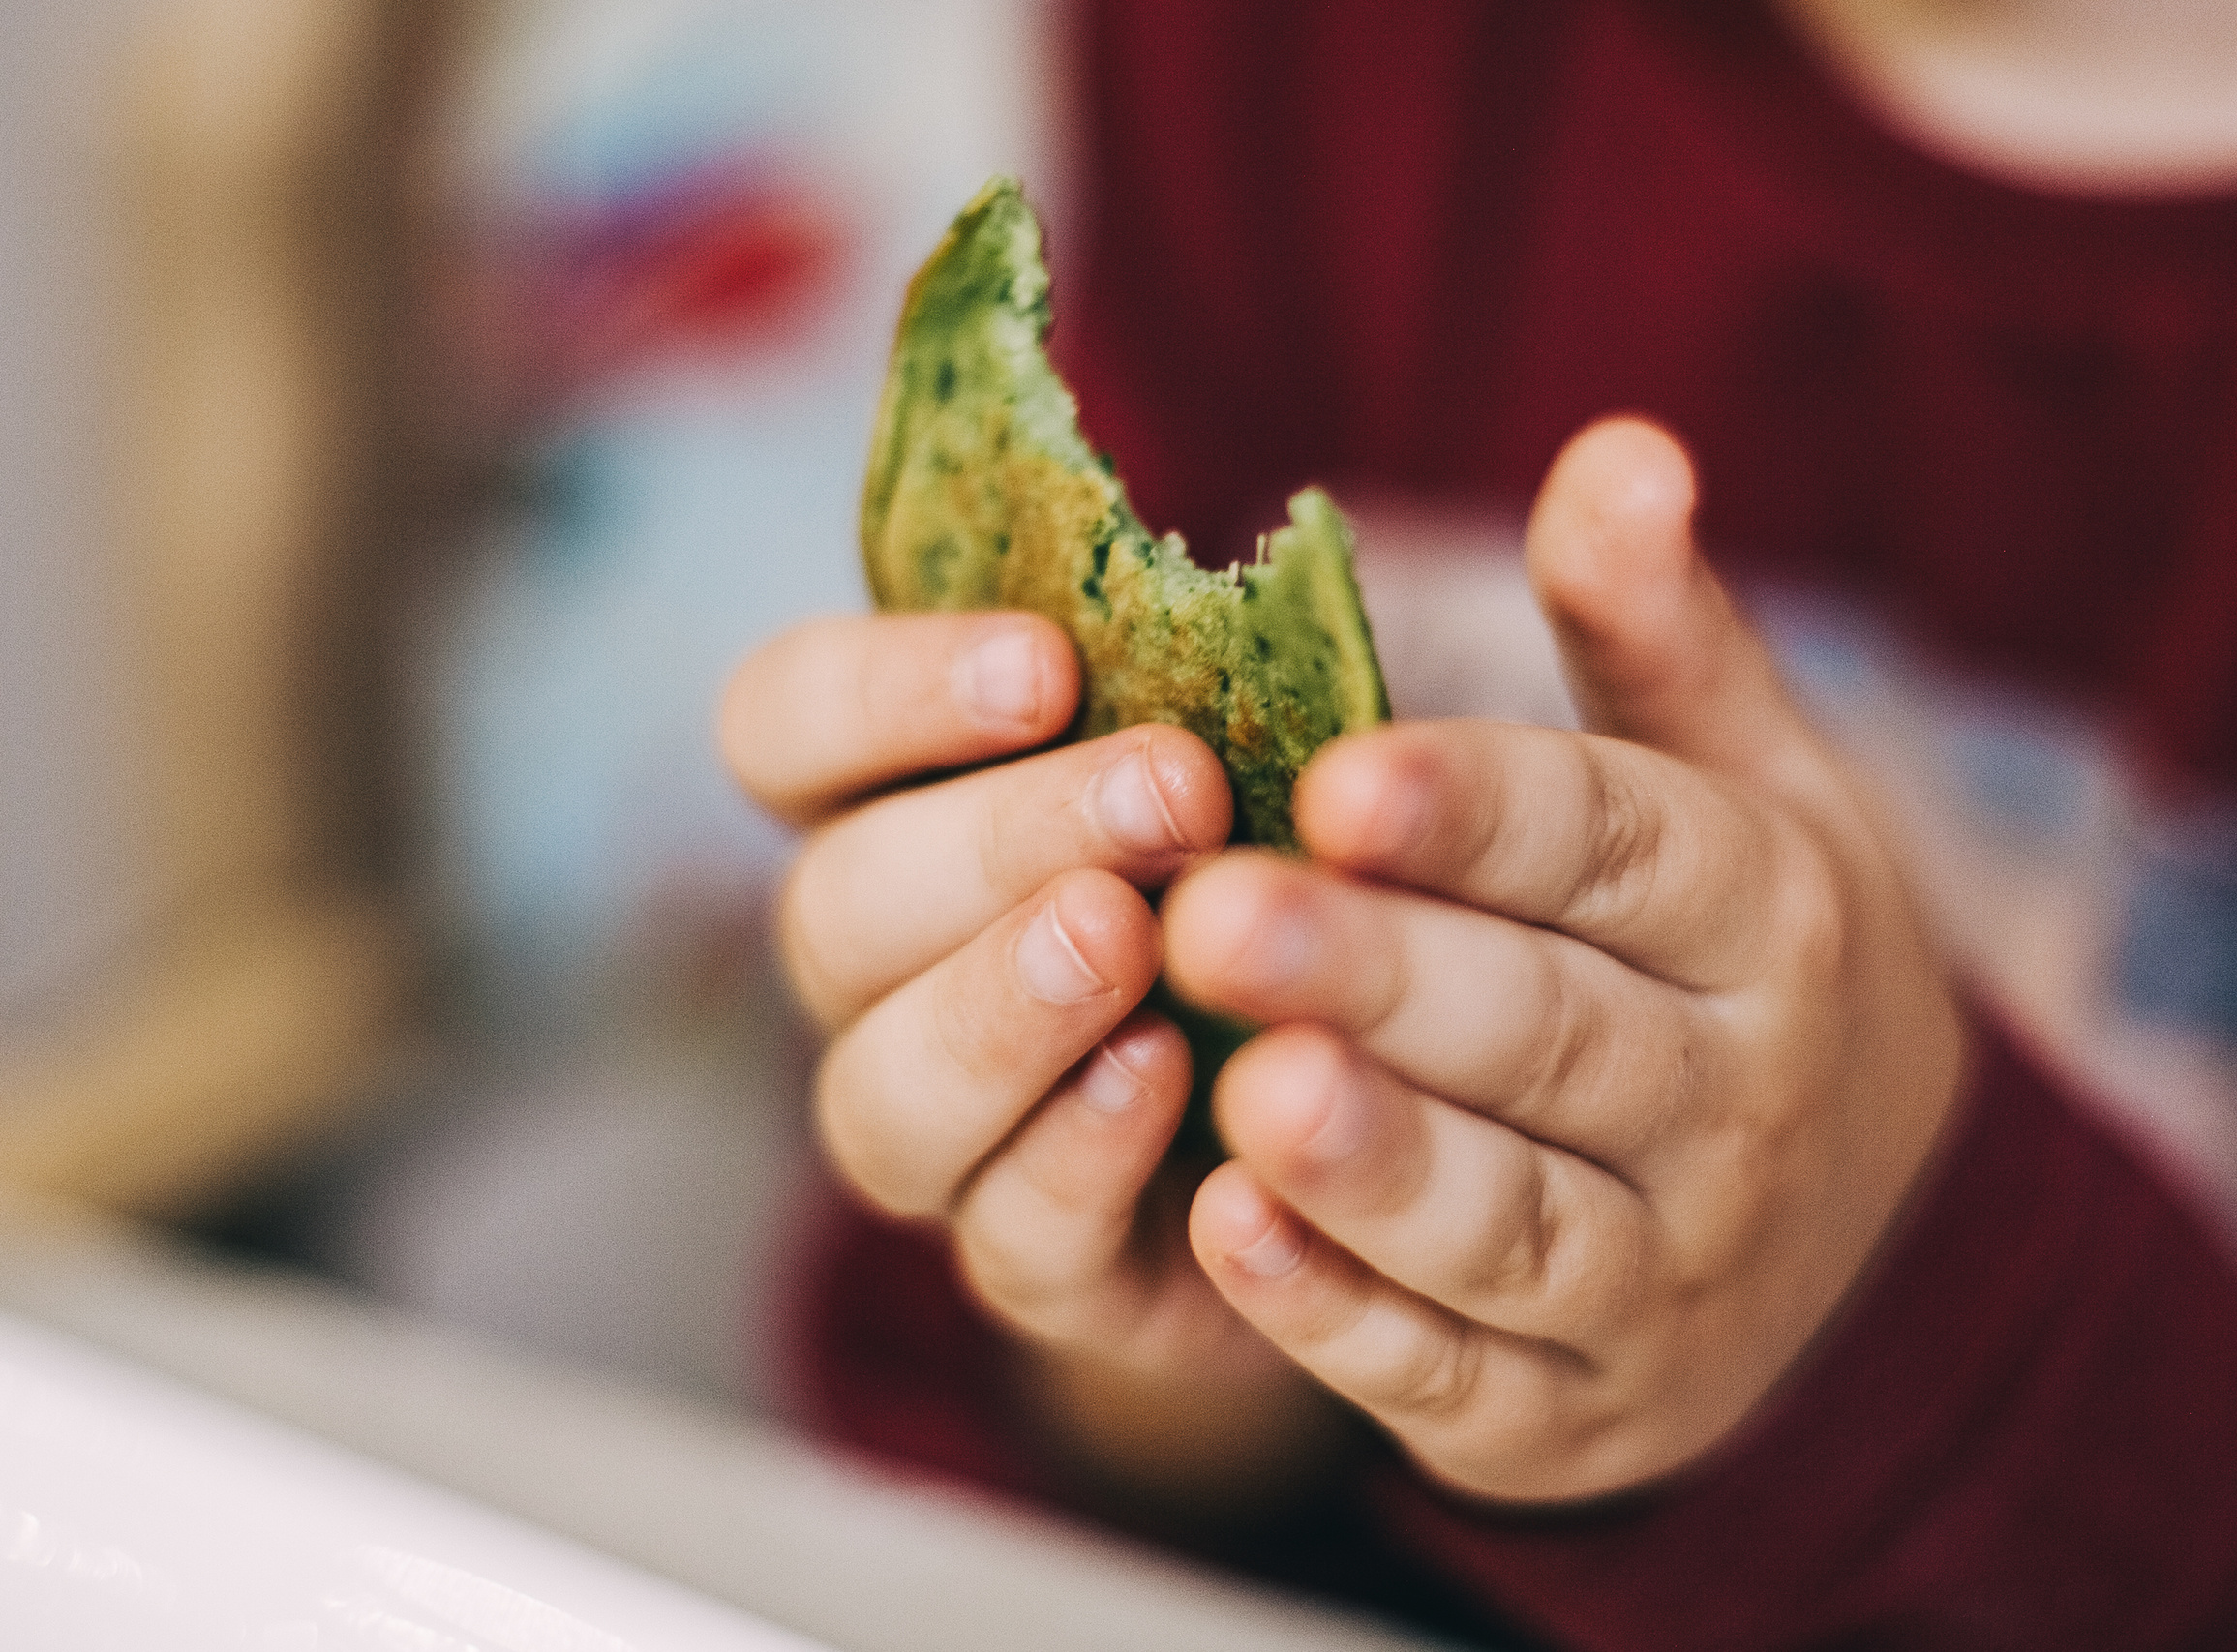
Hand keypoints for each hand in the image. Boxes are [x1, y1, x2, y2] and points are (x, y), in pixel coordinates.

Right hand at [718, 612, 1345, 1519]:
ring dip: (995, 1007)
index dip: (882, 692)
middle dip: (994, 839)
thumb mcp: (1291, 725)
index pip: (784, 728)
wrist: (1390, 1095)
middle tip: (1174, 791)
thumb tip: (1336, 464)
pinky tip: (1166, 1080)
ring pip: (877, 1093)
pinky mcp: (1045, 1266)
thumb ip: (1250, 636)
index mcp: (897, 808)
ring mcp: (951, 1131)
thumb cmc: (1315, 858)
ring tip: (1128, 941)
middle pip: (831, 906)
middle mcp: (885, 972)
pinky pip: (1004, 1237)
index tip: (1048, 664)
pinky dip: (1071, 1157)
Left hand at [1163, 417, 1965, 1503]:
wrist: (1865, 1246)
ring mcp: (1663, 1277)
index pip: (1626, 849)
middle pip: (1554, 1034)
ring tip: (1240, 1092)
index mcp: (1769, 916)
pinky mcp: (1569, 1413)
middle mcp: (1739, 1103)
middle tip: (1217, 916)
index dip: (1487, 815)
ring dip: (1377, 1166)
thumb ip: (1653, 635)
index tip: (1344, 773)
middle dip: (1386, 980)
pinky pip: (1456, 1376)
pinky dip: (1344, 1324)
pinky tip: (1225, 1241)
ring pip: (1515, 1225)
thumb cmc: (1742, 965)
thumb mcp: (1744, 788)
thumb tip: (1619, 445)